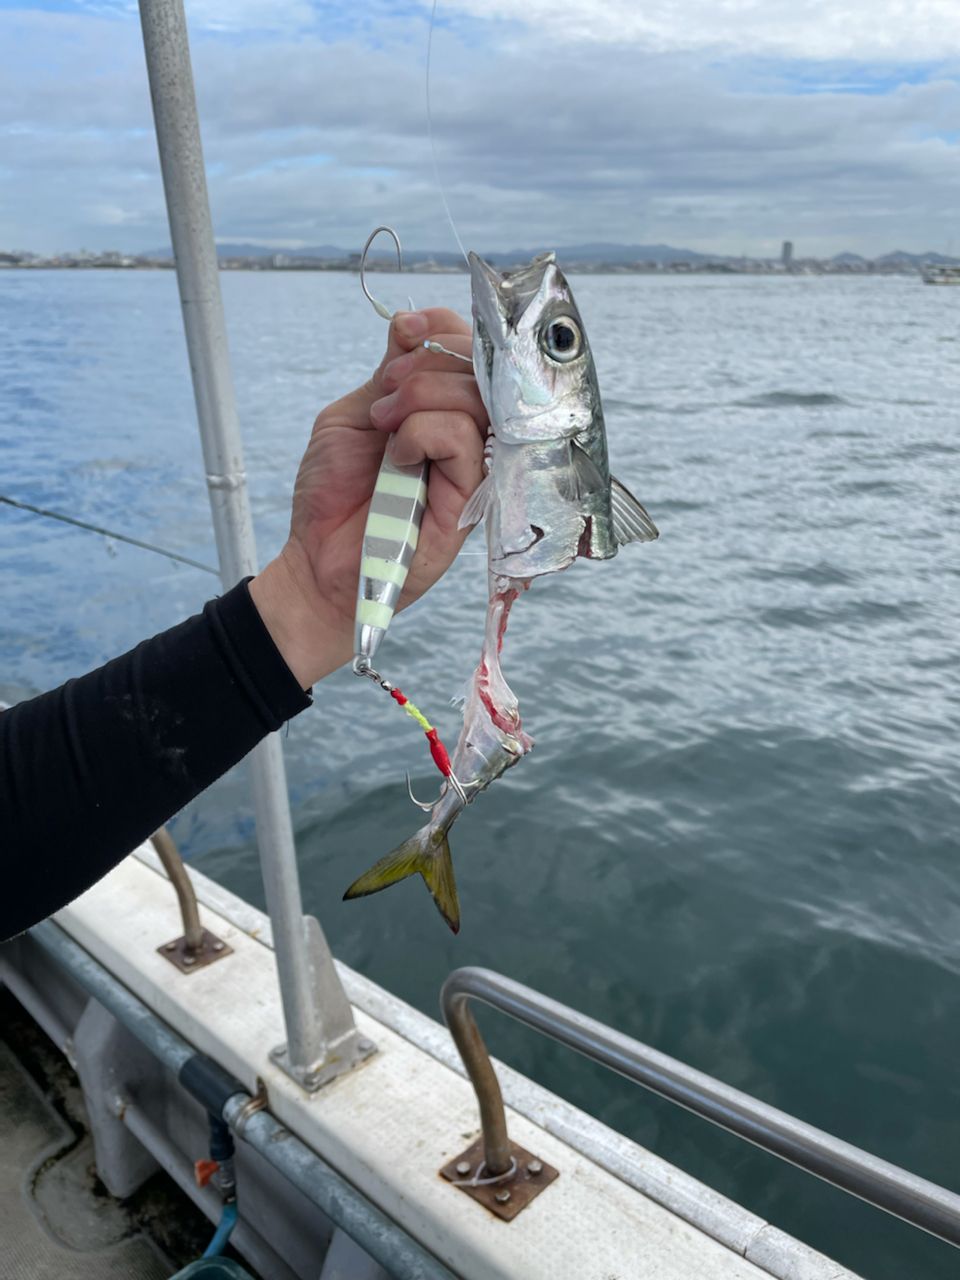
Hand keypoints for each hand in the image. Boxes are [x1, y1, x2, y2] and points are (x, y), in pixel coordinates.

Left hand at [250, 308, 486, 687]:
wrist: (317, 559)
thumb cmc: (334, 494)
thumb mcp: (354, 415)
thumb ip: (388, 374)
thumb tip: (412, 324)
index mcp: (440, 409)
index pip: (467, 350)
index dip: (441, 328)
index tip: (404, 331)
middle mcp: (464, 434)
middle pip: (476, 366)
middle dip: (424, 363)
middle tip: (383, 394)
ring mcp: (471, 466)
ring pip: (472, 398)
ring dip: (418, 398)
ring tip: (384, 428)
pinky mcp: (469, 498)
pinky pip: (463, 440)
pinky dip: (422, 434)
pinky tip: (398, 457)